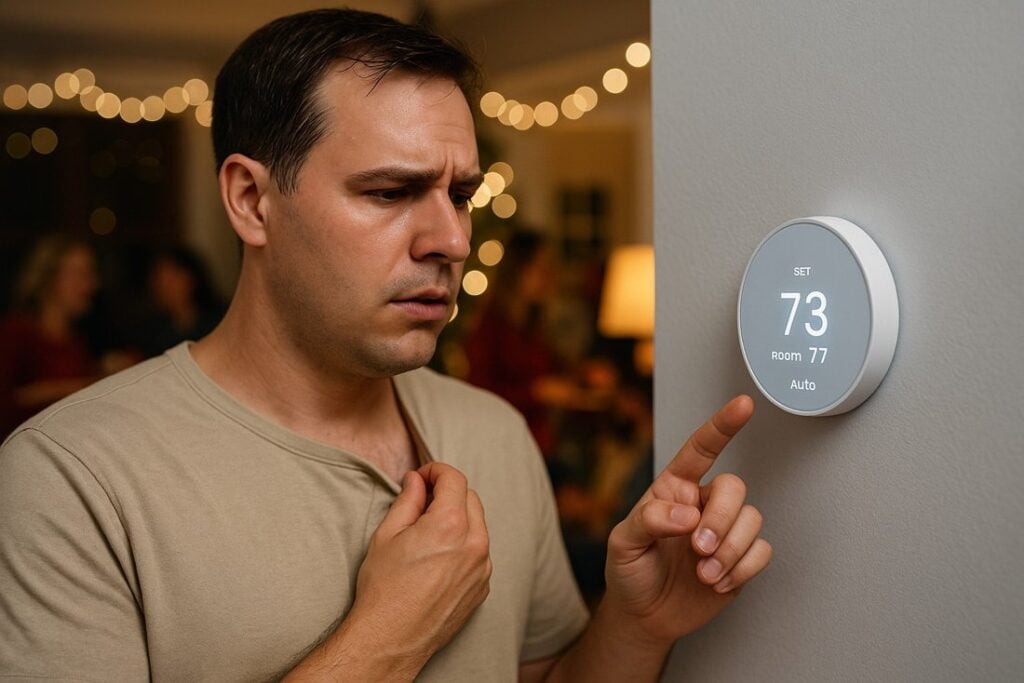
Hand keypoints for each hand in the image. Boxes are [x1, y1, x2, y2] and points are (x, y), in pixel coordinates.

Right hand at [288, 463, 490, 679]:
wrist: (392, 638)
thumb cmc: (384, 588)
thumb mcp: (387, 535)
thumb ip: (407, 500)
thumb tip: (416, 480)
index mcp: (450, 525)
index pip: (455, 479)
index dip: (436, 471)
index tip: (421, 477)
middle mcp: (474, 544)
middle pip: (471, 498)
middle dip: (448, 492)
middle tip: (422, 501)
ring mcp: (482, 567)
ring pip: (478, 525)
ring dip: (459, 518)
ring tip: (429, 531)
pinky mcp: (482, 586)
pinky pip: (479, 552)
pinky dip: (464, 543)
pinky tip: (439, 557)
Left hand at [603, 395, 771, 643]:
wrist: (645, 615)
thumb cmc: (630, 571)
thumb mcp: (623, 543)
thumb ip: (649, 520)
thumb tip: (687, 514)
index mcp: (673, 489)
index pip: (700, 450)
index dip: (722, 426)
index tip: (743, 405)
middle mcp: (702, 504)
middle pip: (733, 488)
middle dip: (720, 519)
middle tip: (698, 548)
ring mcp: (724, 531)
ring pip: (752, 520)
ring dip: (730, 550)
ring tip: (704, 573)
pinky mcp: (740, 558)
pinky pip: (762, 551)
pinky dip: (742, 568)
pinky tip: (717, 582)